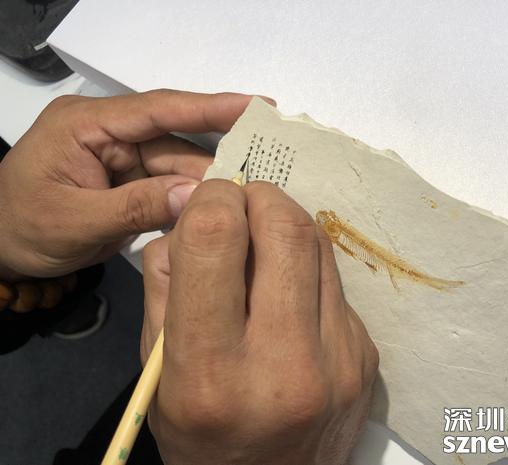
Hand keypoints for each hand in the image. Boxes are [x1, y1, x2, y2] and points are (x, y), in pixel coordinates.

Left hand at [0, 90, 264, 279]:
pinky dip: (190, 203)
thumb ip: (135, 207)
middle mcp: (109, 134)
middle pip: (175, 143)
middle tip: (266, 175)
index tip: (256, 107)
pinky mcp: (130, 183)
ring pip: (177, 169)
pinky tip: (217, 213)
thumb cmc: (20, 227)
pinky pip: (169, 189)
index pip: (156, 109)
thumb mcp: (74, 221)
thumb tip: (198, 196)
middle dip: (216, 161)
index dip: (210, 107)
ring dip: (206, 187)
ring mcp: (121, 159)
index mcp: (86, 124)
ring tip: (249, 201)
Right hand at [141, 180, 378, 464]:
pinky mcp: (367, 355)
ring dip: (285, 224)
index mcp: (211, 372)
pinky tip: (289, 292)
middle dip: (259, 196)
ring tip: (263, 242)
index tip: (208, 202)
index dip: (211, 200)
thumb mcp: (158, 371)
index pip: (215, 241)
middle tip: (241, 203)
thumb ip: (166, 285)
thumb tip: (194, 212)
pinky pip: (335, 282)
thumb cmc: (201, 435)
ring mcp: (340, 360)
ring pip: (319, 245)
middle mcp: (285, 364)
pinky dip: (306, 267)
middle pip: (286, 228)